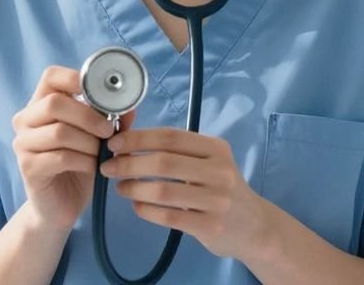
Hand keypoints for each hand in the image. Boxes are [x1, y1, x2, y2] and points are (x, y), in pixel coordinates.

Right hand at [11, 66, 136, 231]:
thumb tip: (131, 105)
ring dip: (89, 143)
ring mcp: (23, 144)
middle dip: (88, 116)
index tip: (100, 92)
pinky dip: (84, 161)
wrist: (60, 206)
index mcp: (41, 104)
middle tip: (109, 131)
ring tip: (102, 153)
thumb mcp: (98, 139)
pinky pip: (61, 157)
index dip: (75, 78)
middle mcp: (26, 121)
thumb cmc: (79, 165)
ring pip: (60, 132)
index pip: (51, 77)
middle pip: (54, 103)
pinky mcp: (28, 168)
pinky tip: (93, 167)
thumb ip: (112, 119)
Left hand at [99, 128, 269, 260]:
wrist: (254, 227)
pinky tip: (137, 205)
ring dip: (134, 187)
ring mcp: (217, 200)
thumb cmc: (222, 189)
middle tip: (109, 168)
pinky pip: (169, 216)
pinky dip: (146, 210)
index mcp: (217, 148)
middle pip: (164, 162)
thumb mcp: (211, 162)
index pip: (171, 137)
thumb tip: (130, 143)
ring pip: (164, 190)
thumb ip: (179, 152)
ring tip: (120, 187)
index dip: (139, 139)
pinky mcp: (210, 226)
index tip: (115, 144)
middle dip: (130, 164)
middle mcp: (220, 171)